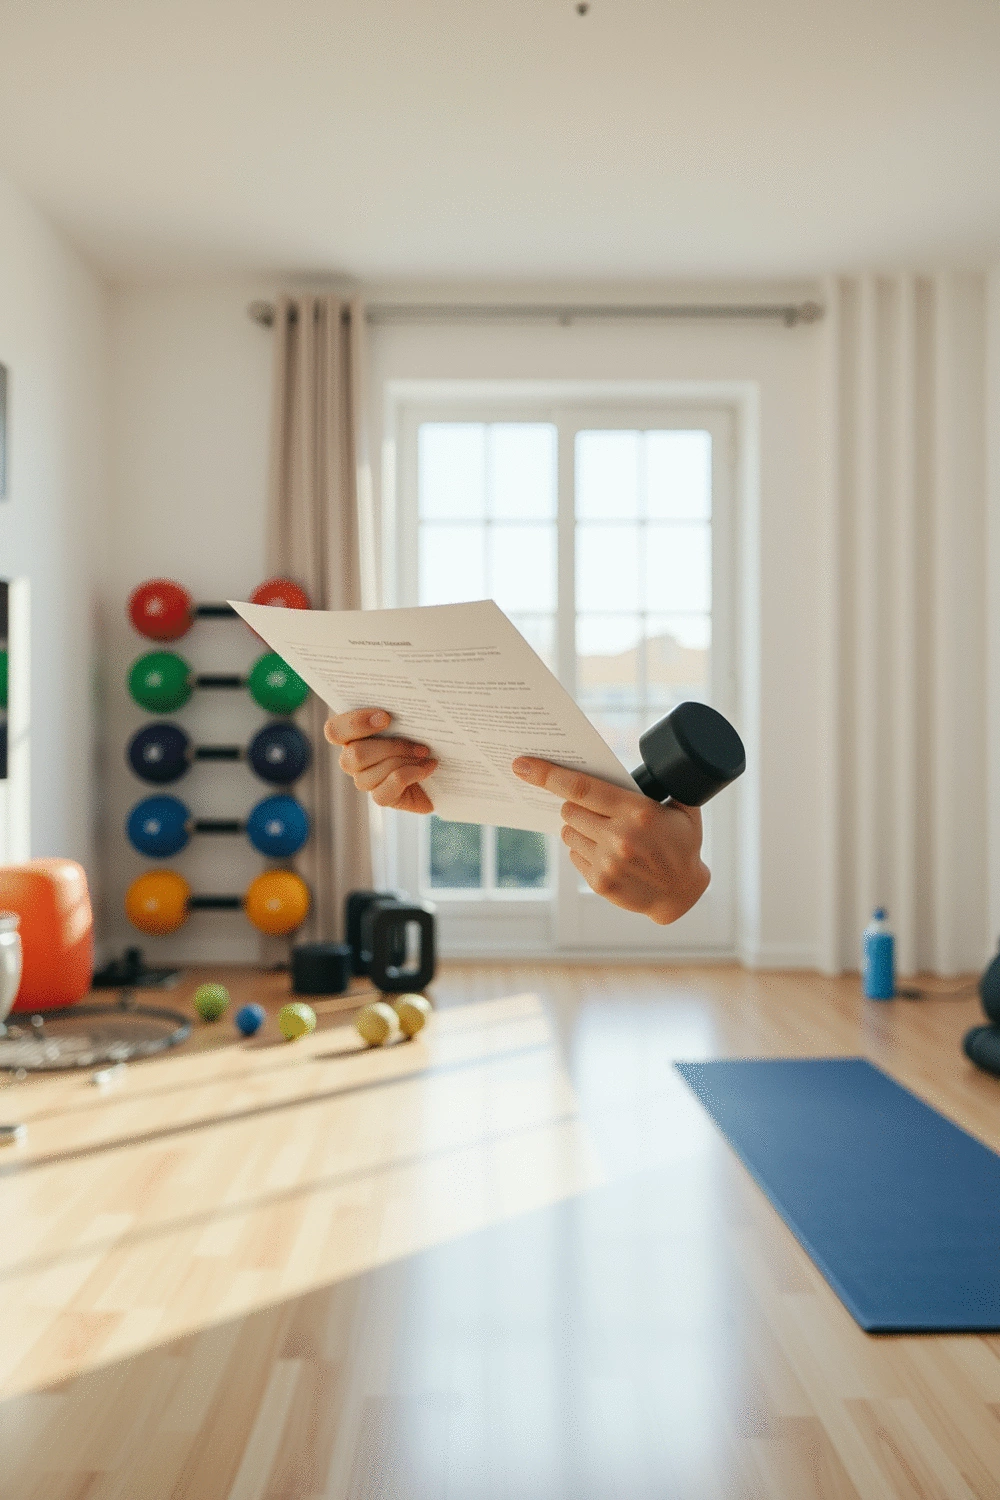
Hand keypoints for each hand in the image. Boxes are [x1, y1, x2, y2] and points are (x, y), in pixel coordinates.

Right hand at [324, 708, 437, 813]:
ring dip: (404, 760)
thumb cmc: (421, 738)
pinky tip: (427, 768)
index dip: (355, 723)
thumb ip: (398, 709)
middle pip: (355, 754)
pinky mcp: (382, 797)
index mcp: (353, 734)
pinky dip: (411, 775)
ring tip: (425, 754)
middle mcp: (353, 759)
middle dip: (392, 746)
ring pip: (370, 774)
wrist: (442, 770)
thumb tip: (407, 697)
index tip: (386, 718)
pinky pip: (385, 790)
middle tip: (420, 743)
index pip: (334, 730)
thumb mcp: (409, 720)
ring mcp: (365, 780)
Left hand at [511, 757, 709, 923]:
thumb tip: (629, 761)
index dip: (547, 774)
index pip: (581, 787)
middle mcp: (619, 837)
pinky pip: (574, 854)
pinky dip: (584, 849)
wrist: (682, 893)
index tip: (522, 765)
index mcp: (638, 812)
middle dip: (575, 804)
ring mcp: (607, 862)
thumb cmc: (681, 845)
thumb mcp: (684, 809)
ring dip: (579, 827)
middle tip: (595, 808)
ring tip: (605, 832)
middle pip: (569, 809)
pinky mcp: (599, 882)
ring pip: (569, 832)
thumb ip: (663, 785)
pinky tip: (607, 853)